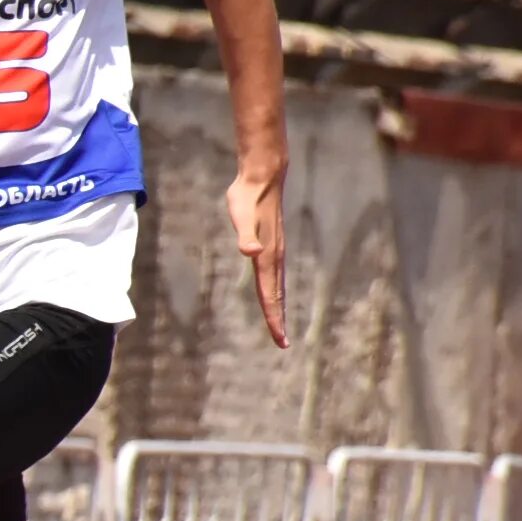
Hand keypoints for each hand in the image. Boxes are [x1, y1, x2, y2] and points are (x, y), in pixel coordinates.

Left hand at [224, 165, 287, 348]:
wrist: (262, 178)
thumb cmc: (246, 197)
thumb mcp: (239, 216)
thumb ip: (244, 235)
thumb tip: (250, 251)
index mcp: (267, 257)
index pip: (270, 294)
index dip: (274, 317)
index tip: (280, 340)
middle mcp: (273, 256)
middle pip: (276, 294)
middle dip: (278, 318)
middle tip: (282, 342)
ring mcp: (274, 250)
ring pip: (276, 284)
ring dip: (278, 304)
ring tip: (278, 323)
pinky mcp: (271, 243)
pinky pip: (272, 273)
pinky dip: (273, 287)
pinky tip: (270, 289)